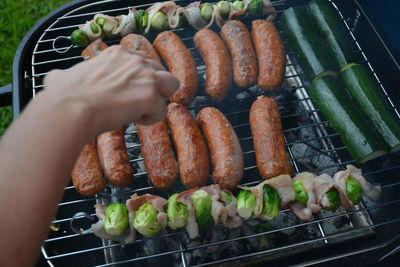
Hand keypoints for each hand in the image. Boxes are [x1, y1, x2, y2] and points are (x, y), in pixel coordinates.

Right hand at [43, 45, 178, 134]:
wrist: (70, 109)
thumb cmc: (64, 96)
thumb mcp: (62, 76)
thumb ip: (64, 74)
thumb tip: (54, 78)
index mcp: (118, 54)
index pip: (142, 61)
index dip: (137, 78)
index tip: (126, 91)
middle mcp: (136, 61)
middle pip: (160, 71)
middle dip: (152, 87)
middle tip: (136, 102)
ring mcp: (146, 77)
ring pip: (172, 84)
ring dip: (160, 98)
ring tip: (142, 110)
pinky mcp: (151, 96)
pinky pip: (163, 111)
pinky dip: (151, 119)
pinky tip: (135, 121)